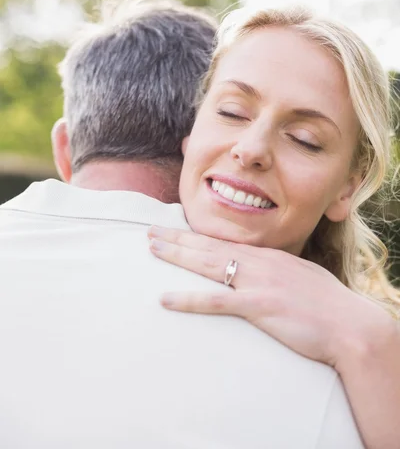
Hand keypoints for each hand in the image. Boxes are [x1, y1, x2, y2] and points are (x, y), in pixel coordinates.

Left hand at [148, 226, 393, 370]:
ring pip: (208, 264)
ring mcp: (258, 283)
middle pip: (210, 247)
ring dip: (177, 256)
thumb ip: (277, 271)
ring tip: (151, 249)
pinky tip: (166, 299)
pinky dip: (189, 300)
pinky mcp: (259, 307)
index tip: (174, 230)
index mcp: (269, 256)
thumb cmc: (329, 304)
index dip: (196, 236)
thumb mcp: (300, 277)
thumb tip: (260, 270)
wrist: (352, 326)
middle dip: (178, 239)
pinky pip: (217, 302)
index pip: (224, 242)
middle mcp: (259, 263)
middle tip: (150, 232)